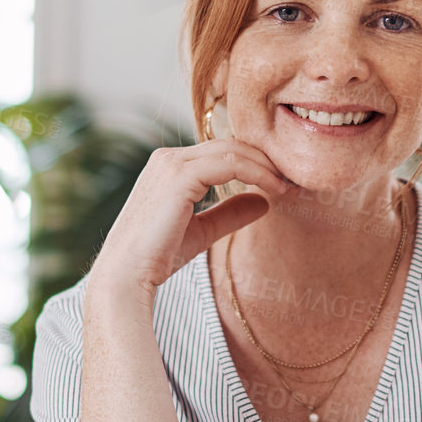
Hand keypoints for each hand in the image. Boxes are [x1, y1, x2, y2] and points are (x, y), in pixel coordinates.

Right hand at [88, 141, 292, 303]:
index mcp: (170, 166)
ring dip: (266, 166)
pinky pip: (230, 163)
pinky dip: (257, 173)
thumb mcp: (201, 231)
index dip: (256, 162)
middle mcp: (168, 157)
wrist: (126, 277)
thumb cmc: (157, 258)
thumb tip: (263, 201)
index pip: (222, 152)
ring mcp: (171, 163)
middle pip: (230, 145)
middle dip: (265, 159)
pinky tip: (274, 190)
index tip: (283, 182)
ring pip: (233, 150)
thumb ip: (229, 213)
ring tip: (288, 185)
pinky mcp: (178, 176)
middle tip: (294, 179)